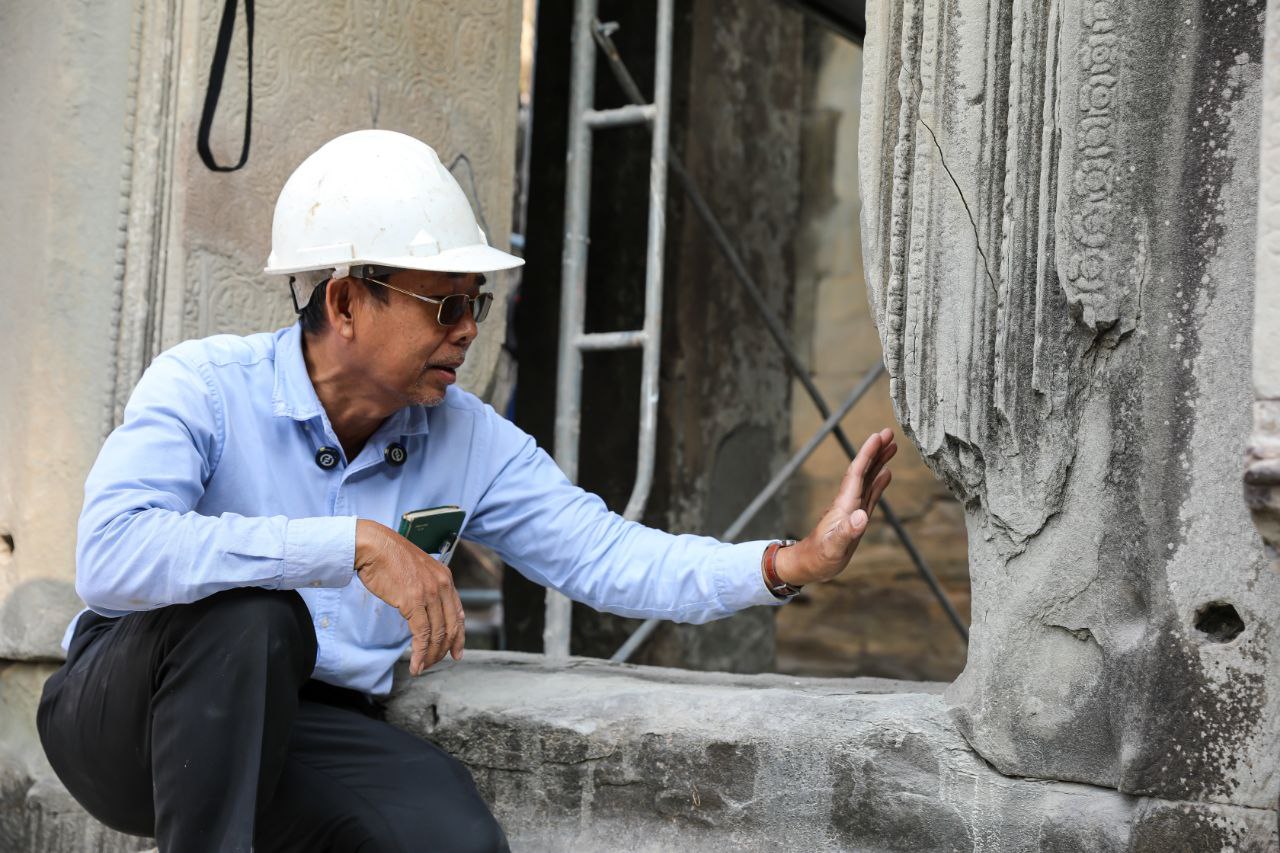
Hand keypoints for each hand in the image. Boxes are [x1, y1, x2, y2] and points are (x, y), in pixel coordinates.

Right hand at [354, 519, 464, 674]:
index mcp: (445, 578)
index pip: (458, 613)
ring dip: (431, 655)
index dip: (459, 636)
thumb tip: (428, 608)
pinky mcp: (412, 602)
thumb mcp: (418, 570)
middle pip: (451, 627)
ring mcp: (429, 593)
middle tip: (434, 663)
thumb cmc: (390, 558)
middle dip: (444, 650)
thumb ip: (427, 587)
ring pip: (437, 633)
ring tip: (423, 667)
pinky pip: (421, 634)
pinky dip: (420, 653)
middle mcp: (442, 585)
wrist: (373, 546)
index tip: (457, 652)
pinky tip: (415, 664)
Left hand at [775, 428, 896, 586]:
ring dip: (879, 462)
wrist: (811, 565)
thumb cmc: (820, 557)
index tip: (878, 436)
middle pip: (864, 470)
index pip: (856, 473)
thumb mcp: (833, 548)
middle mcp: (849, 502)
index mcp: (844, 505)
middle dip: (875, 451)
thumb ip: (846, 532)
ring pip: (868, 479)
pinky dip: (879, 481)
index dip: (867, 454)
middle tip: (889, 432)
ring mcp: (853, 508)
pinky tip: (886, 473)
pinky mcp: (856, 517)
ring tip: (892, 446)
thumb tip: (862, 516)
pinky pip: (870, 494)